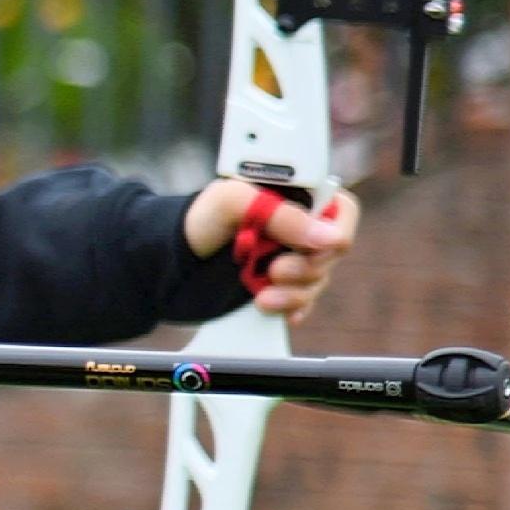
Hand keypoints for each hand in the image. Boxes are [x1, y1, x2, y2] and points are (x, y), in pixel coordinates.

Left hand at [185, 180, 357, 318]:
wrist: (168, 260)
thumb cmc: (198, 218)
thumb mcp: (231, 202)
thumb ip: (280, 214)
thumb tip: (330, 237)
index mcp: (295, 198)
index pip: (342, 211)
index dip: (334, 232)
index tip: (307, 248)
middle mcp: (298, 228)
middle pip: (332, 252)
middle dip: (307, 268)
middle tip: (274, 272)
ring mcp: (290, 258)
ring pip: (318, 280)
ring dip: (295, 293)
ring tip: (262, 298)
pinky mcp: (279, 285)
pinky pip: (303, 301)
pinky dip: (292, 308)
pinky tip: (276, 311)